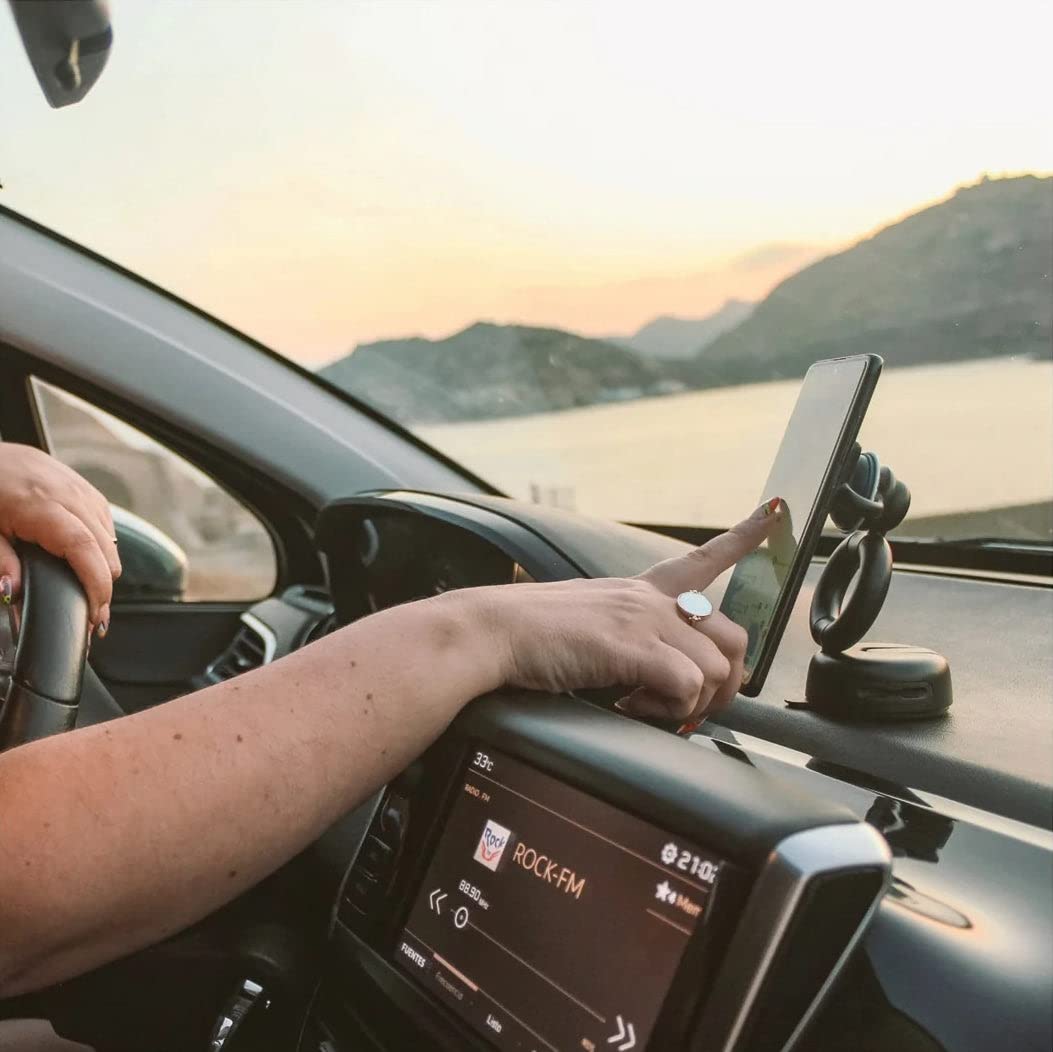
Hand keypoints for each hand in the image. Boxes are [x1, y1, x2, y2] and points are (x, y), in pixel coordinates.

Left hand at [0, 443, 121, 630]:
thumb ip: (0, 561)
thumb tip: (13, 594)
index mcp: (42, 505)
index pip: (85, 550)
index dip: (96, 586)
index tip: (95, 615)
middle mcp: (70, 494)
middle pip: (107, 549)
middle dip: (103, 586)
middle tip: (90, 615)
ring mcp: (81, 489)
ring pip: (111, 539)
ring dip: (104, 566)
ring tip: (88, 589)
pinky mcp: (84, 488)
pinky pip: (105, 523)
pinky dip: (101, 546)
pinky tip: (85, 558)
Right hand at [482, 498, 782, 725]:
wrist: (490, 630)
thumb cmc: (529, 634)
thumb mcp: (589, 624)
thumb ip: (627, 639)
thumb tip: (649, 680)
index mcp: (641, 590)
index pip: (704, 557)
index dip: (744, 535)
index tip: (774, 512)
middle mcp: (651, 600)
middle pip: (731, 637)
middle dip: (724, 684)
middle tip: (688, 708)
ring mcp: (644, 620)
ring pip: (715, 670)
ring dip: (689, 705)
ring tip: (644, 709)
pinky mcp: (631, 647)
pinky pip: (686, 687)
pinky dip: (666, 712)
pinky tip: (630, 708)